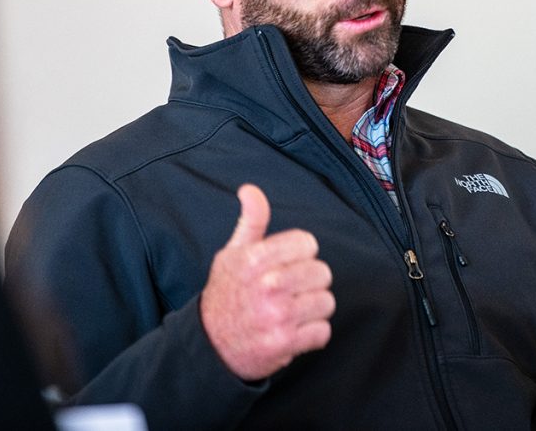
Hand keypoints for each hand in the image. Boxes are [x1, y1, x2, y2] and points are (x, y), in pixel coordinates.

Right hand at [200, 184, 334, 380]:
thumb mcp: (233, 253)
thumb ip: (250, 221)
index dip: (301, 253)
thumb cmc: (227, 293)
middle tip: (291, 290)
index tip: (287, 264)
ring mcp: (276, 316)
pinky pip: (323, 332)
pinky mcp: (284, 344)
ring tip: (292, 311)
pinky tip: (294, 331)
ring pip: (326, 302)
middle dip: (310, 282)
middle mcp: (267, 285)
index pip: (307, 243)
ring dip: (313, 309)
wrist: (209, 345)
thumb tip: (250, 189)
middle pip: (322, 272)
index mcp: (255, 259)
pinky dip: (313, 334)